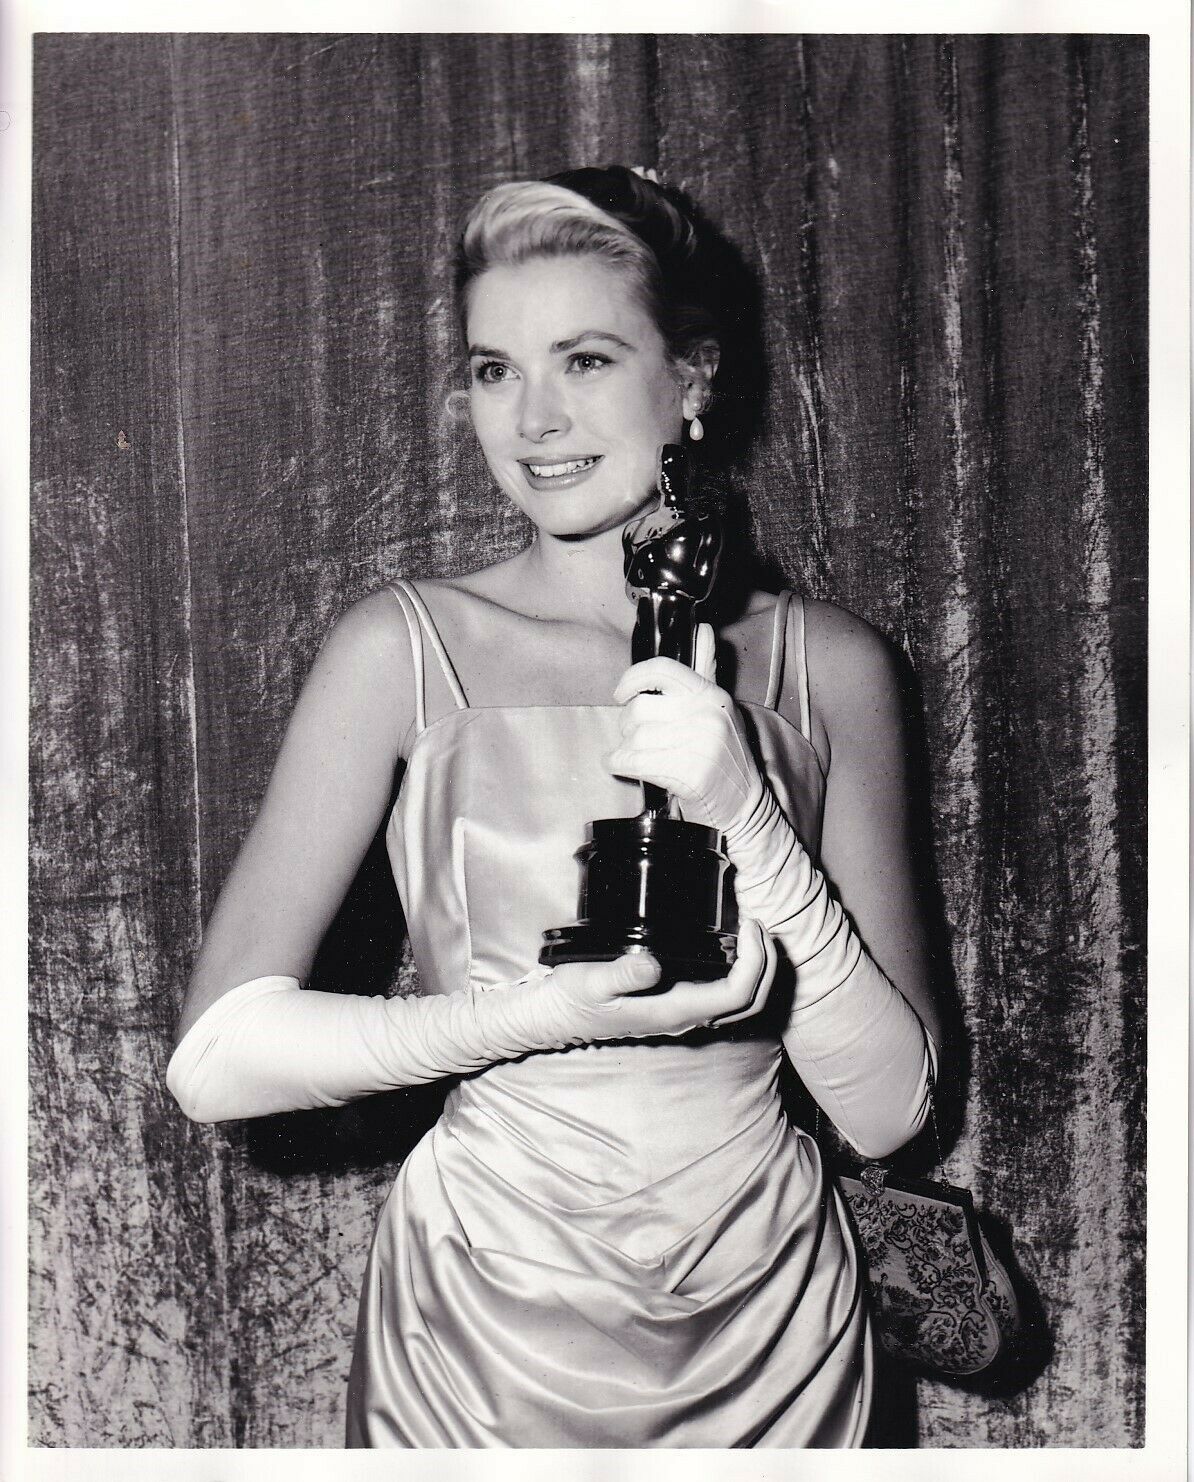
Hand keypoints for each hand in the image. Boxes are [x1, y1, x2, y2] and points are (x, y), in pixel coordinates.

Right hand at [547, 918, 776, 1043]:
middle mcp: (685, 1017)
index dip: (753, 961)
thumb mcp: (592, 980)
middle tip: (759, 925)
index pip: (735, 995)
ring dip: (758, 969)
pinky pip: (724, 996)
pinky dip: (741, 972)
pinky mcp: (678, 1003)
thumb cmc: (575, 997)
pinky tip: (732, 946)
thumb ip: (623, 974)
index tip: (748, 926)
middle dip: (766, 965)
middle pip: (750, 1003)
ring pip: (741, 1003)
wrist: (558, 1016)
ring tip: (753, 932)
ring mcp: (684, 1013)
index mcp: (673, 1011)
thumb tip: (653, 965)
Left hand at [605, 623, 764, 836]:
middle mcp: (707, 715)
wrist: (744, 805)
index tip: (621, 693)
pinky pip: (633, 762)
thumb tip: (702, 629)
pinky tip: (621, 766)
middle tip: (634, 737)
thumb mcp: (721, 709)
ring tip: (634, 756)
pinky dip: (618, 765)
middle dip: (627, 725)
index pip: (661, 670)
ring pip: (634, 738)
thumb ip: (705, 670)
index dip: (632, 678)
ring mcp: (699, 745)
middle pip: (639, 709)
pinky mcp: (688, 774)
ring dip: (624, 749)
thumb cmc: (726, 757)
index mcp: (711, 694)